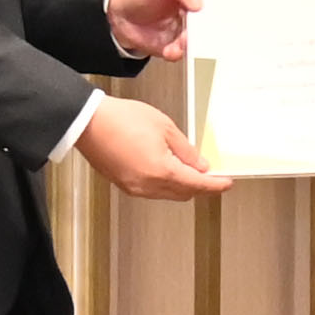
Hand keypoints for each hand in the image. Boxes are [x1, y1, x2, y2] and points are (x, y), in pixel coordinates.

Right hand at [76, 92, 231, 201]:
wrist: (88, 122)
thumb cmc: (121, 119)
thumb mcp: (164, 127)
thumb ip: (185, 150)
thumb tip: (200, 165)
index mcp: (161, 171)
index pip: (197, 184)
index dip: (215, 185)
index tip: (226, 183)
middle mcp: (147, 186)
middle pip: (184, 193)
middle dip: (200, 186)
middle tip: (212, 174)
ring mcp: (134, 187)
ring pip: (168, 194)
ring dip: (182, 185)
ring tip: (190, 169)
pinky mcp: (124, 185)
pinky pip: (152, 191)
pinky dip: (165, 183)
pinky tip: (168, 169)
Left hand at [104, 0, 224, 61]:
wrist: (119, 15)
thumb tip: (198, 2)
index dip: (214, 7)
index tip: (203, 15)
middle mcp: (199, 5)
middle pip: (214, 21)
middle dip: (205, 31)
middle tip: (192, 33)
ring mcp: (191, 26)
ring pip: (204, 40)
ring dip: (191, 44)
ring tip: (178, 43)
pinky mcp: (182, 43)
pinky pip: (188, 52)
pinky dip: (179, 53)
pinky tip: (170, 49)